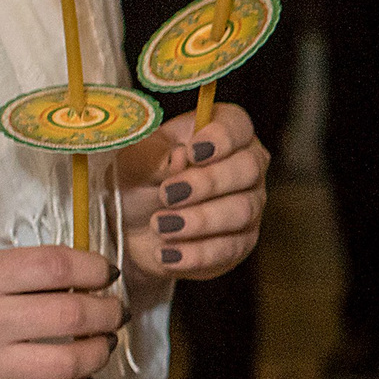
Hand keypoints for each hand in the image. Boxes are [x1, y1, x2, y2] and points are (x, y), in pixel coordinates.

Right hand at [0, 247, 122, 378]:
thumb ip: (2, 268)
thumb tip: (64, 273)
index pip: (58, 268)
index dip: (96, 268)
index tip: (107, 272)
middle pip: (74, 317)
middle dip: (109, 312)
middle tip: (115, 310)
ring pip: (70, 364)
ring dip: (100, 353)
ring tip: (103, 344)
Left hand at [119, 103, 269, 280]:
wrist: (130, 226)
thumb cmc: (137, 180)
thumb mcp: (135, 161)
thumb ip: (157, 157)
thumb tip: (181, 159)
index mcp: (218, 134)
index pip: (238, 125)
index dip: (221, 138)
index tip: (193, 152)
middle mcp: (244, 167)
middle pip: (248, 168)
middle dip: (207, 183)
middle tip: (168, 194)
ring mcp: (248, 205)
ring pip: (241, 210)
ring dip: (199, 220)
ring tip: (160, 225)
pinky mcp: (240, 243)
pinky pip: (229, 248)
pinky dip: (196, 253)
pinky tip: (167, 253)